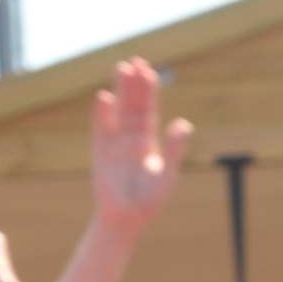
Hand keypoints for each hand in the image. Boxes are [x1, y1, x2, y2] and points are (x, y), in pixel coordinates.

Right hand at [91, 57, 193, 231]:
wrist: (126, 220)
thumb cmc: (148, 201)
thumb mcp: (168, 174)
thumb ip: (176, 148)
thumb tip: (182, 122)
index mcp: (148, 141)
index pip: (148, 109)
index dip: (148, 90)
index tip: (148, 70)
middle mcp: (130, 139)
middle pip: (132, 105)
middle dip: (133, 84)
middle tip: (134, 61)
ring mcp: (113, 145)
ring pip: (117, 112)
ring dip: (119, 91)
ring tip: (121, 68)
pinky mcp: (99, 154)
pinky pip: (100, 129)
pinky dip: (101, 114)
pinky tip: (103, 97)